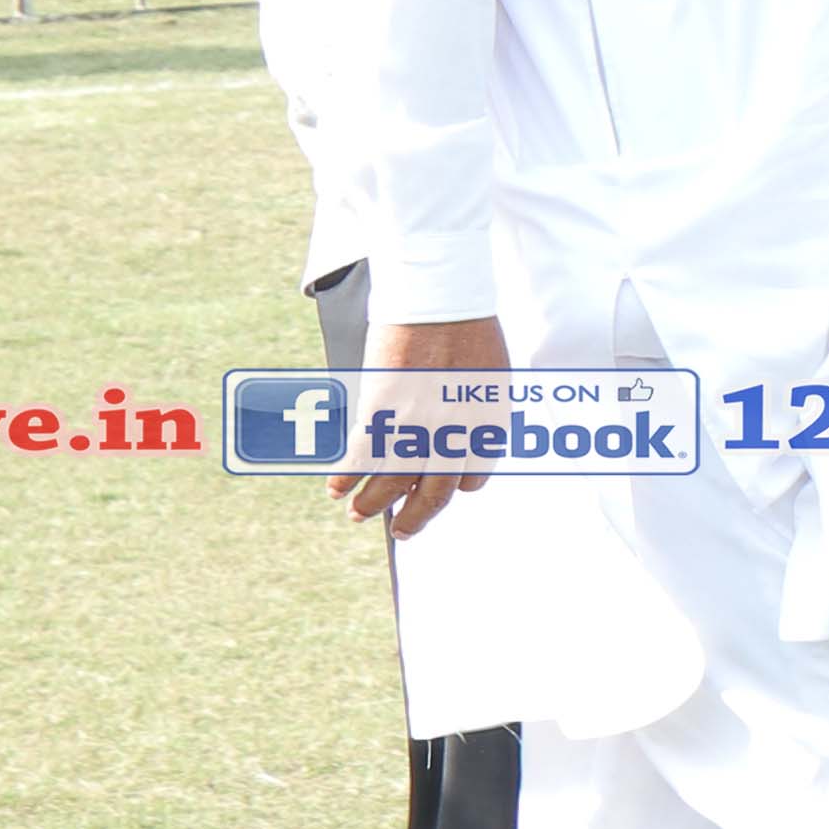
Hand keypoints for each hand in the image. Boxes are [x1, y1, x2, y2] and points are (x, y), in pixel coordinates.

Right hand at [343, 314, 506, 540]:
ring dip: (372, 505)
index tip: (438, 493)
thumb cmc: (468, 329)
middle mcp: (455, 438)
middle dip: (414, 519)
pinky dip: (346, 478)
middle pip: (433, 496)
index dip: (454, 489)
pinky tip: (336, 488)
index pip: (472, 480)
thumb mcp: (492, 379)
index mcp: (488, 430)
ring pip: (391, 485)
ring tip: (359, 515)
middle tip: (402, 530)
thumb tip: (464, 443)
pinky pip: (361, 459)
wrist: (440, 298)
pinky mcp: (381, 414)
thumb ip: (479, 415)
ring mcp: (417, 430)